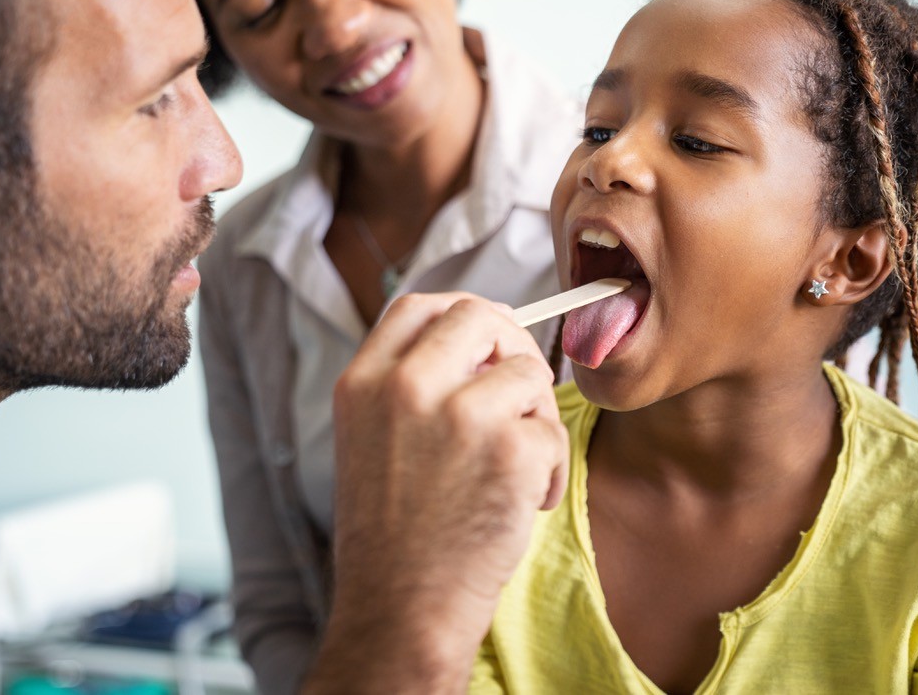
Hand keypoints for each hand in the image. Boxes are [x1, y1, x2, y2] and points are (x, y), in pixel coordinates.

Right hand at [305, 293, 568, 693]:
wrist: (401, 612)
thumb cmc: (392, 537)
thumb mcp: (369, 440)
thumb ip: (408, 385)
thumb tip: (483, 339)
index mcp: (362, 382)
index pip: (418, 305)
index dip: (461, 316)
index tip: (485, 344)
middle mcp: (405, 386)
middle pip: (480, 317)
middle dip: (511, 350)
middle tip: (518, 398)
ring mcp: (458, 414)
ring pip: (529, 374)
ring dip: (536, 420)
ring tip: (514, 472)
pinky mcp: (509, 448)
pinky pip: (554, 432)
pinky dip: (552, 471)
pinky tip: (525, 504)